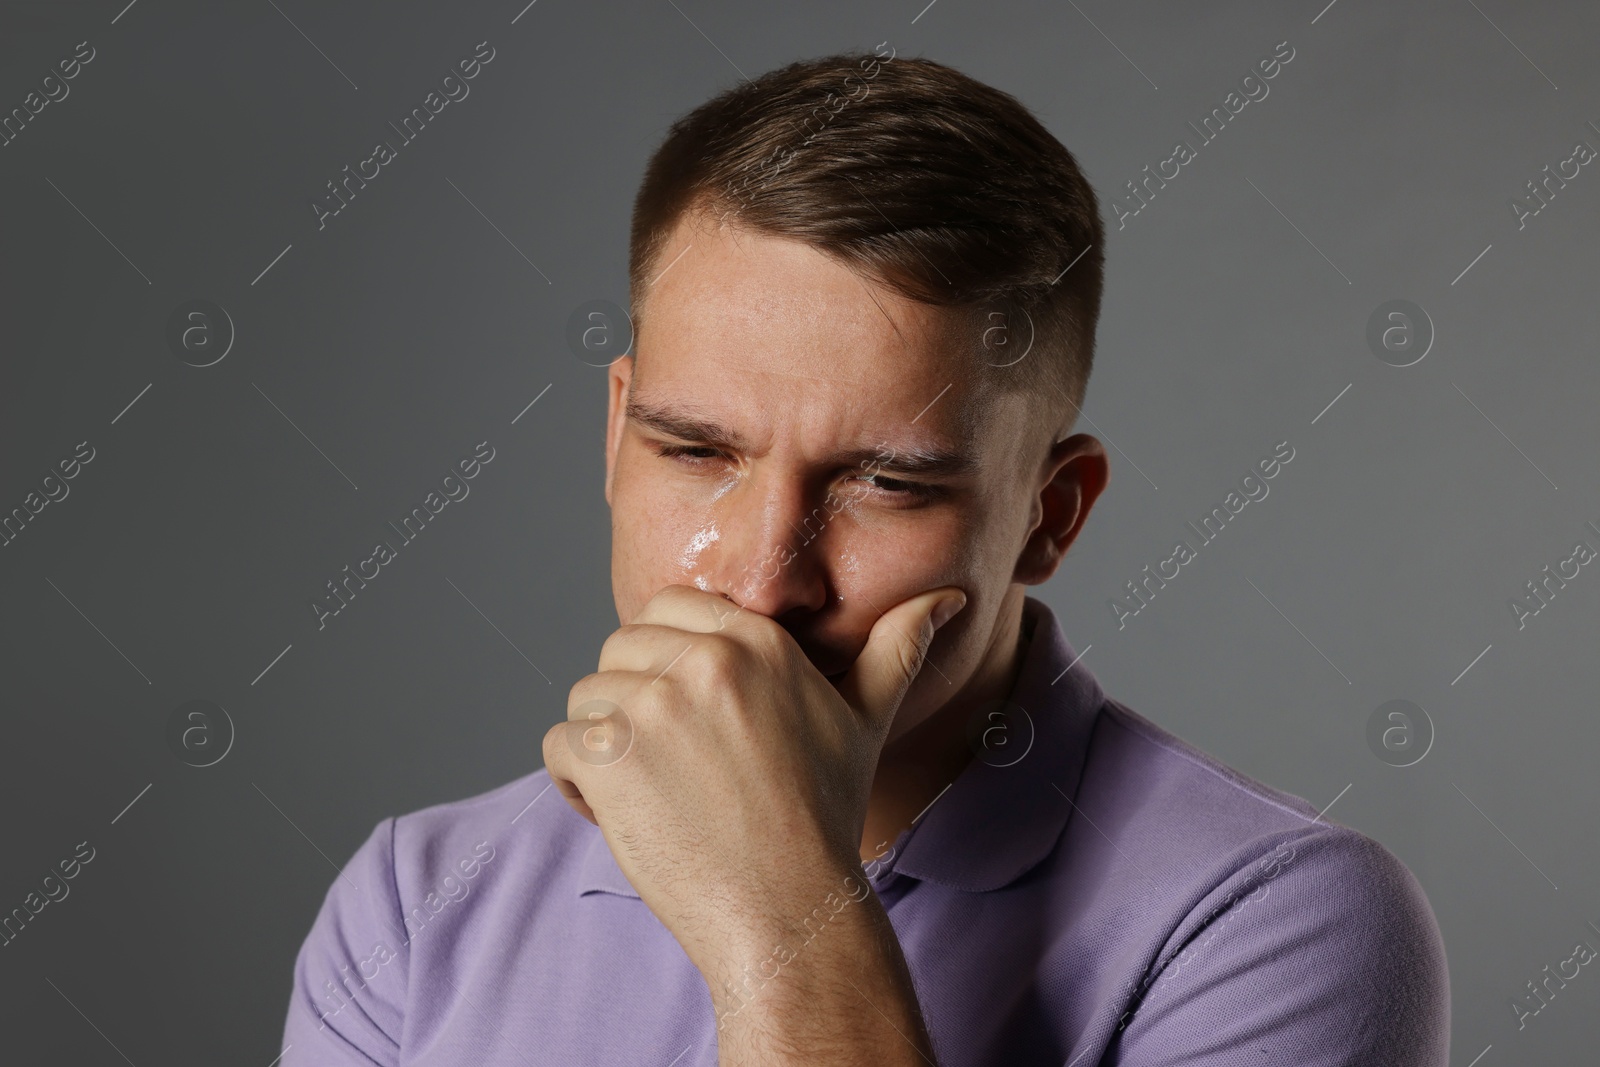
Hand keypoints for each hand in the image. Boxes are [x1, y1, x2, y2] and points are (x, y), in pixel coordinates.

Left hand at [541, 583, 965, 977]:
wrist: (789, 909)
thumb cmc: (824, 816)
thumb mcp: (868, 720)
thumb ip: (897, 648)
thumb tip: (948, 597)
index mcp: (756, 641)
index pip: (670, 608)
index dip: (667, 661)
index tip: (689, 717)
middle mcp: (702, 660)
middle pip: (620, 648)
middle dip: (631, 701)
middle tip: (672, 763)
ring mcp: (652, 706)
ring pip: (586, 696)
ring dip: (603, 745)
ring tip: (652, 793)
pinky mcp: (609, 756)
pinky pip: (559, 745)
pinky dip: (575, 785)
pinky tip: (623, 816)